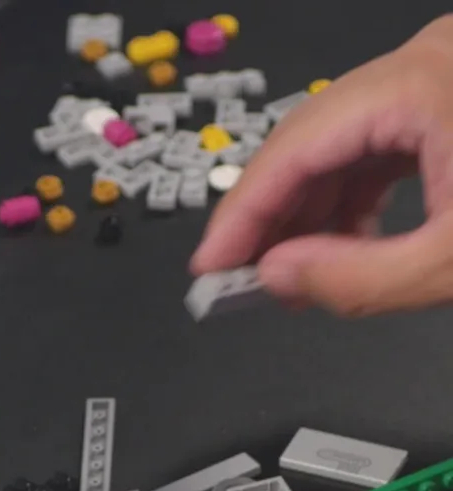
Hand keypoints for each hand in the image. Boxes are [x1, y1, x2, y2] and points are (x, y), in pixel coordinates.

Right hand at [191, 14, 452, 315]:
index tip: (209, 267)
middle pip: (309, 139)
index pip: (297, 147)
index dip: (243, 213)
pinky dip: (351, 194)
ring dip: (309, 210)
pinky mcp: (444, 96)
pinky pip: (376, 142)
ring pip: (339, 142)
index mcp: (422, 82)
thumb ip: (363, 279)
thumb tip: (275, 276)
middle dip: (270, 214)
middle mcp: (422, 62)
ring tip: (287, 271)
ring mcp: (434, 73)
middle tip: (236, 275)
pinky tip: (341, 242)